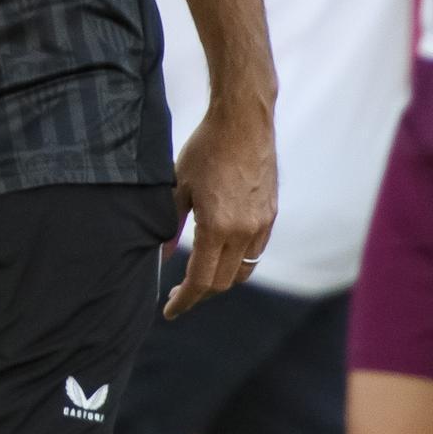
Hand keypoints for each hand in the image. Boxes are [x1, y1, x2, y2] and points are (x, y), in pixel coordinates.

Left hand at [164, 106, 276, 319]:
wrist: (243, 122)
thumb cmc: (206, 148)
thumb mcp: (178, 186)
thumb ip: (170, 224)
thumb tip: (162, 255)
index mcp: (218, 227)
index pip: (201, 280)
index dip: (184, 300)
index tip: (170, 311)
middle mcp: (245, 232)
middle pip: (223, 282)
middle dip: (199, 293)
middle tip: (177, 294)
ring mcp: (262, 225)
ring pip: (242, 270)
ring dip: (220, 279)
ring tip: (198, 276)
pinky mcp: (271, 215)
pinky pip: (254, 251)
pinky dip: (236, 260)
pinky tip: (220, 252)